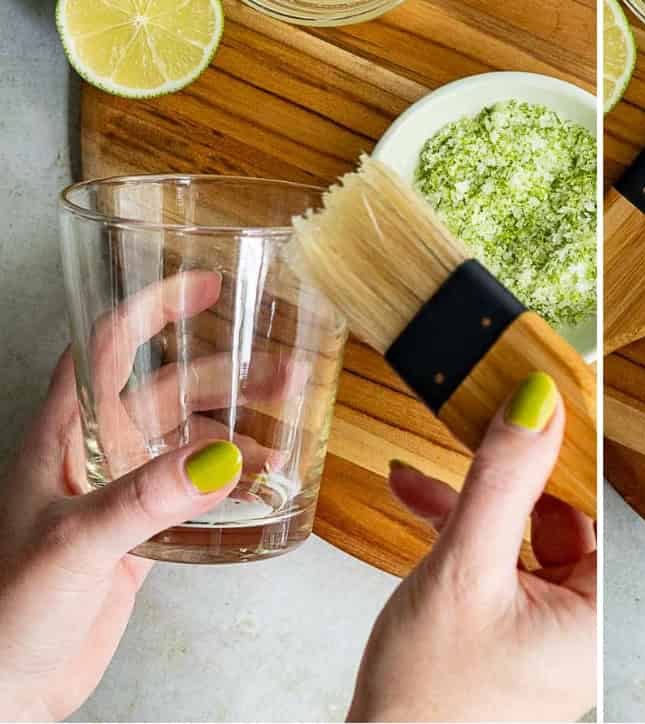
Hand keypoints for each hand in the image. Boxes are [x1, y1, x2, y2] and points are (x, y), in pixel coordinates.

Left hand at [0, 272, 249, 720]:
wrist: (9, 686)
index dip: (152, 308)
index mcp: (66, 438)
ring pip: (190, 438)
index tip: (202, 285)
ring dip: (241, 426)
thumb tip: (221, 459)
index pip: (107, 348)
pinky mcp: (143, 532)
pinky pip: (198, 487)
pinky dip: (236, 477)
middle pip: (169, 390)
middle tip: (284, 371)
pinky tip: (265, 482)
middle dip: (227, 373)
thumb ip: (144, 501)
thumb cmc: (8, 612)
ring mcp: (122, 493)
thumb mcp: (75, 544)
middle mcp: (96, 455)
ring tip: (291, 425)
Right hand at [349, 372, 596, 721]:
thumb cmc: (426, 701)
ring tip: (422, 476)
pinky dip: (455, 533)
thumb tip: (538, 402)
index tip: (539, 395)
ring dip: (468, 502)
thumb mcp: (462, 569)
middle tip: (478, 419)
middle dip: (505, 475)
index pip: (595, 505)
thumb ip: (501, 481)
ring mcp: (540, 630)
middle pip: (553, 516)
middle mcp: (577, 625)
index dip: (566, 448)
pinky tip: (414, 501)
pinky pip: (490, 563)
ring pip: (515, 534)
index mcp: (595, 617)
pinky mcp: (505, 632)